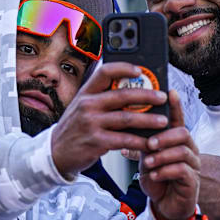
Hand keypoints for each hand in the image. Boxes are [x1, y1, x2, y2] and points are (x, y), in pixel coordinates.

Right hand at [51, 62, 168, 176]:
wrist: (56, 152)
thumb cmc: (76, 127)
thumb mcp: (83, 106)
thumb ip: (103, 97)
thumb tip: (134, 88)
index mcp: (86, 92)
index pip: (105, 72)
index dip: (124, 68)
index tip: (140, 70)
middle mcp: (87, 105)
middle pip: (122, 95)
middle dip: (147, 95)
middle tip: (162, 97)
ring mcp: (91, 123)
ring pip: (126, 119)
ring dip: (148, 120)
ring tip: (163, 121)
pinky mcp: (95, 141)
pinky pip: (123, 140)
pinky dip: (139, 141)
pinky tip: (149, 142)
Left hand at [141, 90, 199, 219]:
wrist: (164, 205)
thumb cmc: (158, 179)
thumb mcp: (147, 156)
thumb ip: (143, 141)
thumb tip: (128, 123)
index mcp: (176, 141)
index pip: (178, 120)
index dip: (175, 106)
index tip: (169, 92)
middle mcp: (188, 150)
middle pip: (183, 133)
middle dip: (164, 136)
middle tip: (149, 143)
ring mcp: (192, 165)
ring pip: (183, 151)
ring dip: (162, 155)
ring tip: (148, 162)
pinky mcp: (192, 181)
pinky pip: (182, 170)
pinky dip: (165, 171)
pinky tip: (154, 174)